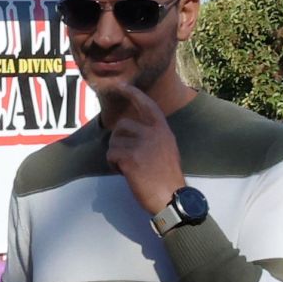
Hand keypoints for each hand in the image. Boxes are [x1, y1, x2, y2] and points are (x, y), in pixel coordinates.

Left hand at [102, 83, 185, 213]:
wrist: (171, 197)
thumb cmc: (166, 177)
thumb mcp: (165, 148)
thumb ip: (151, 137)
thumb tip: (129, 132)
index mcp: (163, 129)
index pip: (146, 104)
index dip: (132, 93)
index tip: (120, 85)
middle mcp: (154, 132)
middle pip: (121, 125)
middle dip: (118, 141)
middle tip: (127, 157)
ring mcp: (143, 144)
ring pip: (114, 141)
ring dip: (115, 155)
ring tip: (129, 167)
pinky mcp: (131, 157)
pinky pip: (111, 154)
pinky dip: (113, 165)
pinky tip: (126, 173)